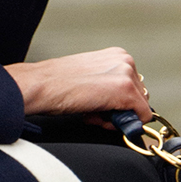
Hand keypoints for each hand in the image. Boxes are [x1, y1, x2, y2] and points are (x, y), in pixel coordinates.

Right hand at [4, 48, 150, 122]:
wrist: (40, 85)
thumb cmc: (56, 84)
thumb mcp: (90, 78)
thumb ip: (109, 87)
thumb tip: (123, 108)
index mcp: (117, 56)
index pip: (134, 88)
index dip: (117, 103)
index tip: (98, 105)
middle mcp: (125, 61)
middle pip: (140, 98)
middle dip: (120, 110)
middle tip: (93, 110)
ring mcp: (126, 74)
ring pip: (139, 108)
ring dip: (117, 117)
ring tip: (91, 111)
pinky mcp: (125, 90)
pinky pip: (139, 117)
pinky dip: (119, 125)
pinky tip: (95, 116)